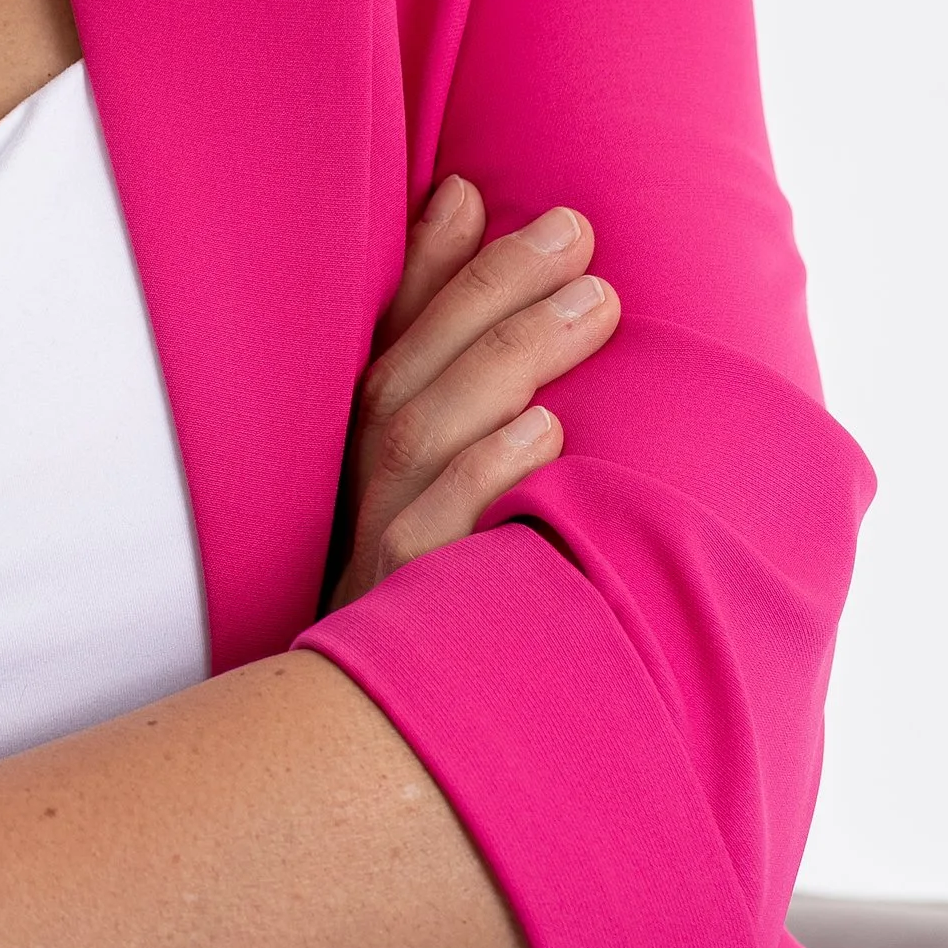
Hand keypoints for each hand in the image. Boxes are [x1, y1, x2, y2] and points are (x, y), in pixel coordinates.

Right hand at [328, 181, 618, 608]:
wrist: (395, 753)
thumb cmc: (441, 593)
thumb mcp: (446, 480)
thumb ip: (452, 356)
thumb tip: (472, 216)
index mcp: (358, 448)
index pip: (387, 335)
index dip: (427, 265)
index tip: (479, 193)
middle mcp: (354, 487)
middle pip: (407, 367)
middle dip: (489, 291)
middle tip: (576, 233)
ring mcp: (370, 546)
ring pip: (420, 431)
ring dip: (506, 357)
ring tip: (594, 303)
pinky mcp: (397, 610)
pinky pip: (435, 532)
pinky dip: (485, 473)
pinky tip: (547, 430)